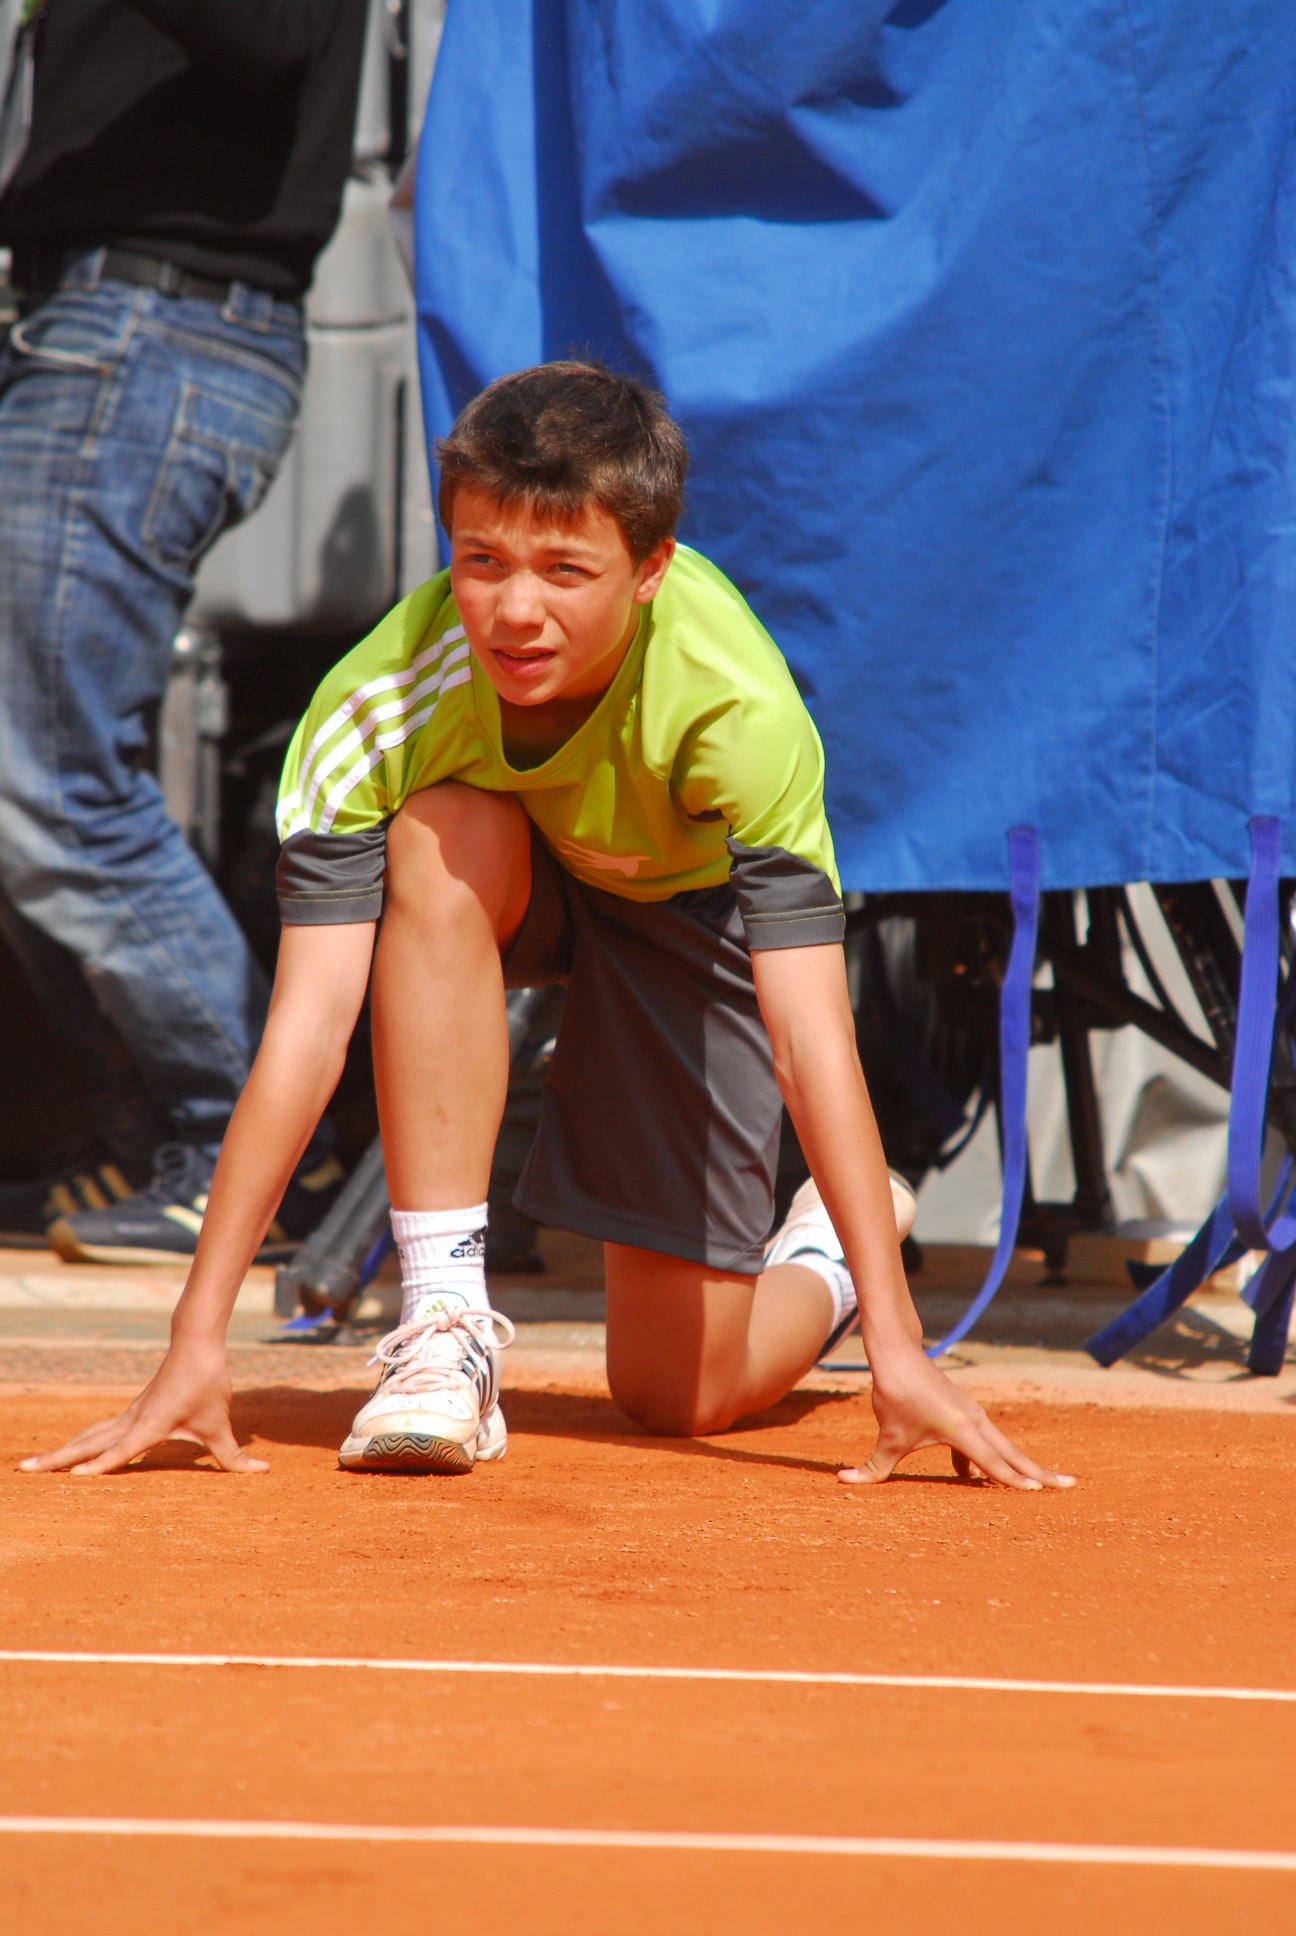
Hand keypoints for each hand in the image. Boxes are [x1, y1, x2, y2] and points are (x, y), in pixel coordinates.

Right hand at [18, 1340, 266, 1476]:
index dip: (100, 1466)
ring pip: (89, 1435)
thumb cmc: (207, 1382)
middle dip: (57, 1459)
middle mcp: (132, 1420)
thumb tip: (261, 1471)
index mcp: (150, 1425)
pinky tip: (73, 1450)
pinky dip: (80, 1441)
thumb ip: (235, 1455)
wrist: (196, 1341)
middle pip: (88, 1443)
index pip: (120, 1451)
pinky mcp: (132, 1410)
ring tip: (35, 1465)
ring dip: (62, 1450)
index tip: (73, 1479)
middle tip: (24, 1471)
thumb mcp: (221, 1424)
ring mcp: (129, 1414)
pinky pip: (99, 1429)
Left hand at [840, 1342, 1074, 1490]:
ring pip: (1002, 1445)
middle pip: (1012, 1453)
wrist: (897, 1352)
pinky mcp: (964, 1411)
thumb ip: (872, 1467)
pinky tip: (972, 1477)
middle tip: (1070, 1485)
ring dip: (1020, 1465)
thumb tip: (844, 1482)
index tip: (1040, 1494)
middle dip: (1039, 1472)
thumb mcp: (886, 1436)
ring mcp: (972, 1414)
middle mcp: (975, 1421)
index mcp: (961, 1430)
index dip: (1015, 1481)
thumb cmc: (894, 1393)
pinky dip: (991, 1457)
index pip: (993, 1462)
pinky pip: (985, 1440)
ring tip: (1043, 1483)